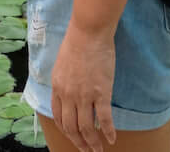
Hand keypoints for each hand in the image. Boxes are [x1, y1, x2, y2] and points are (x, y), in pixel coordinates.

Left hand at [50, 25, 115, 151]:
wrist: (89, 31)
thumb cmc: (77, 41)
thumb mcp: (62, 63)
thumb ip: (63, 81)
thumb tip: (68, 93)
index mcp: (57, 87)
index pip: (59, 117)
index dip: (66, 131)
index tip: (73, 138)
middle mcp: (68, 95)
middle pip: (71, 127)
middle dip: (79, 142)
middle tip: (86, 150)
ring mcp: (84, 95)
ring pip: (87, 128)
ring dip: (93, 143)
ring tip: (98, 150)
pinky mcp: (101, 93)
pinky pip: (104, 119)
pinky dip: (108, 132)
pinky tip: (112, 139)